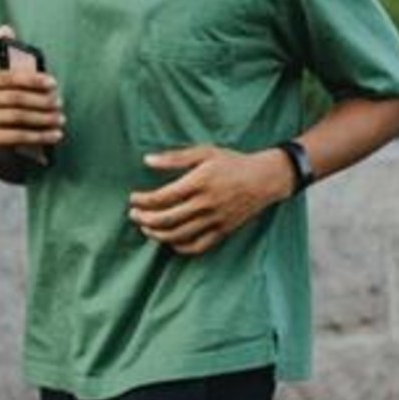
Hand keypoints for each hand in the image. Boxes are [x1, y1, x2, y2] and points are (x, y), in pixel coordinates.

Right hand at [0, 25, 62, 157]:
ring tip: (60, 120)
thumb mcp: (5, 84)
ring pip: (19, 118)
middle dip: (42, 102)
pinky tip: (55, 136)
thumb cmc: (3, 106)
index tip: (53, 83)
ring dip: (44, 119)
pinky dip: (39, 136)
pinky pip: (17, 136)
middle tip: (60, 104)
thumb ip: (9, 59)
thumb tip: (4, 27)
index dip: (34, 80)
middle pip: (17, 99)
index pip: (11, 77)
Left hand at [128, 145, 293, 254]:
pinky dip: (180, 247)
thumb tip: (147, 160)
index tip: (133, 199)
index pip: (163, 197)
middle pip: (166, 219)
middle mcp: (206, 204)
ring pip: (179, 235)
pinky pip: (197, 246)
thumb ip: (175, 158)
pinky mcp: (223, 231)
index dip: (143, 201)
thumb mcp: (205, 152)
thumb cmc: (233, 162)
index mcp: (200, 182)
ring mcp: (215, 220)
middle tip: (133, 215)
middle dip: (144, 219)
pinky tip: (169, 241)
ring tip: (146, 228)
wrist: (265, 178)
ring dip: (157, 234)